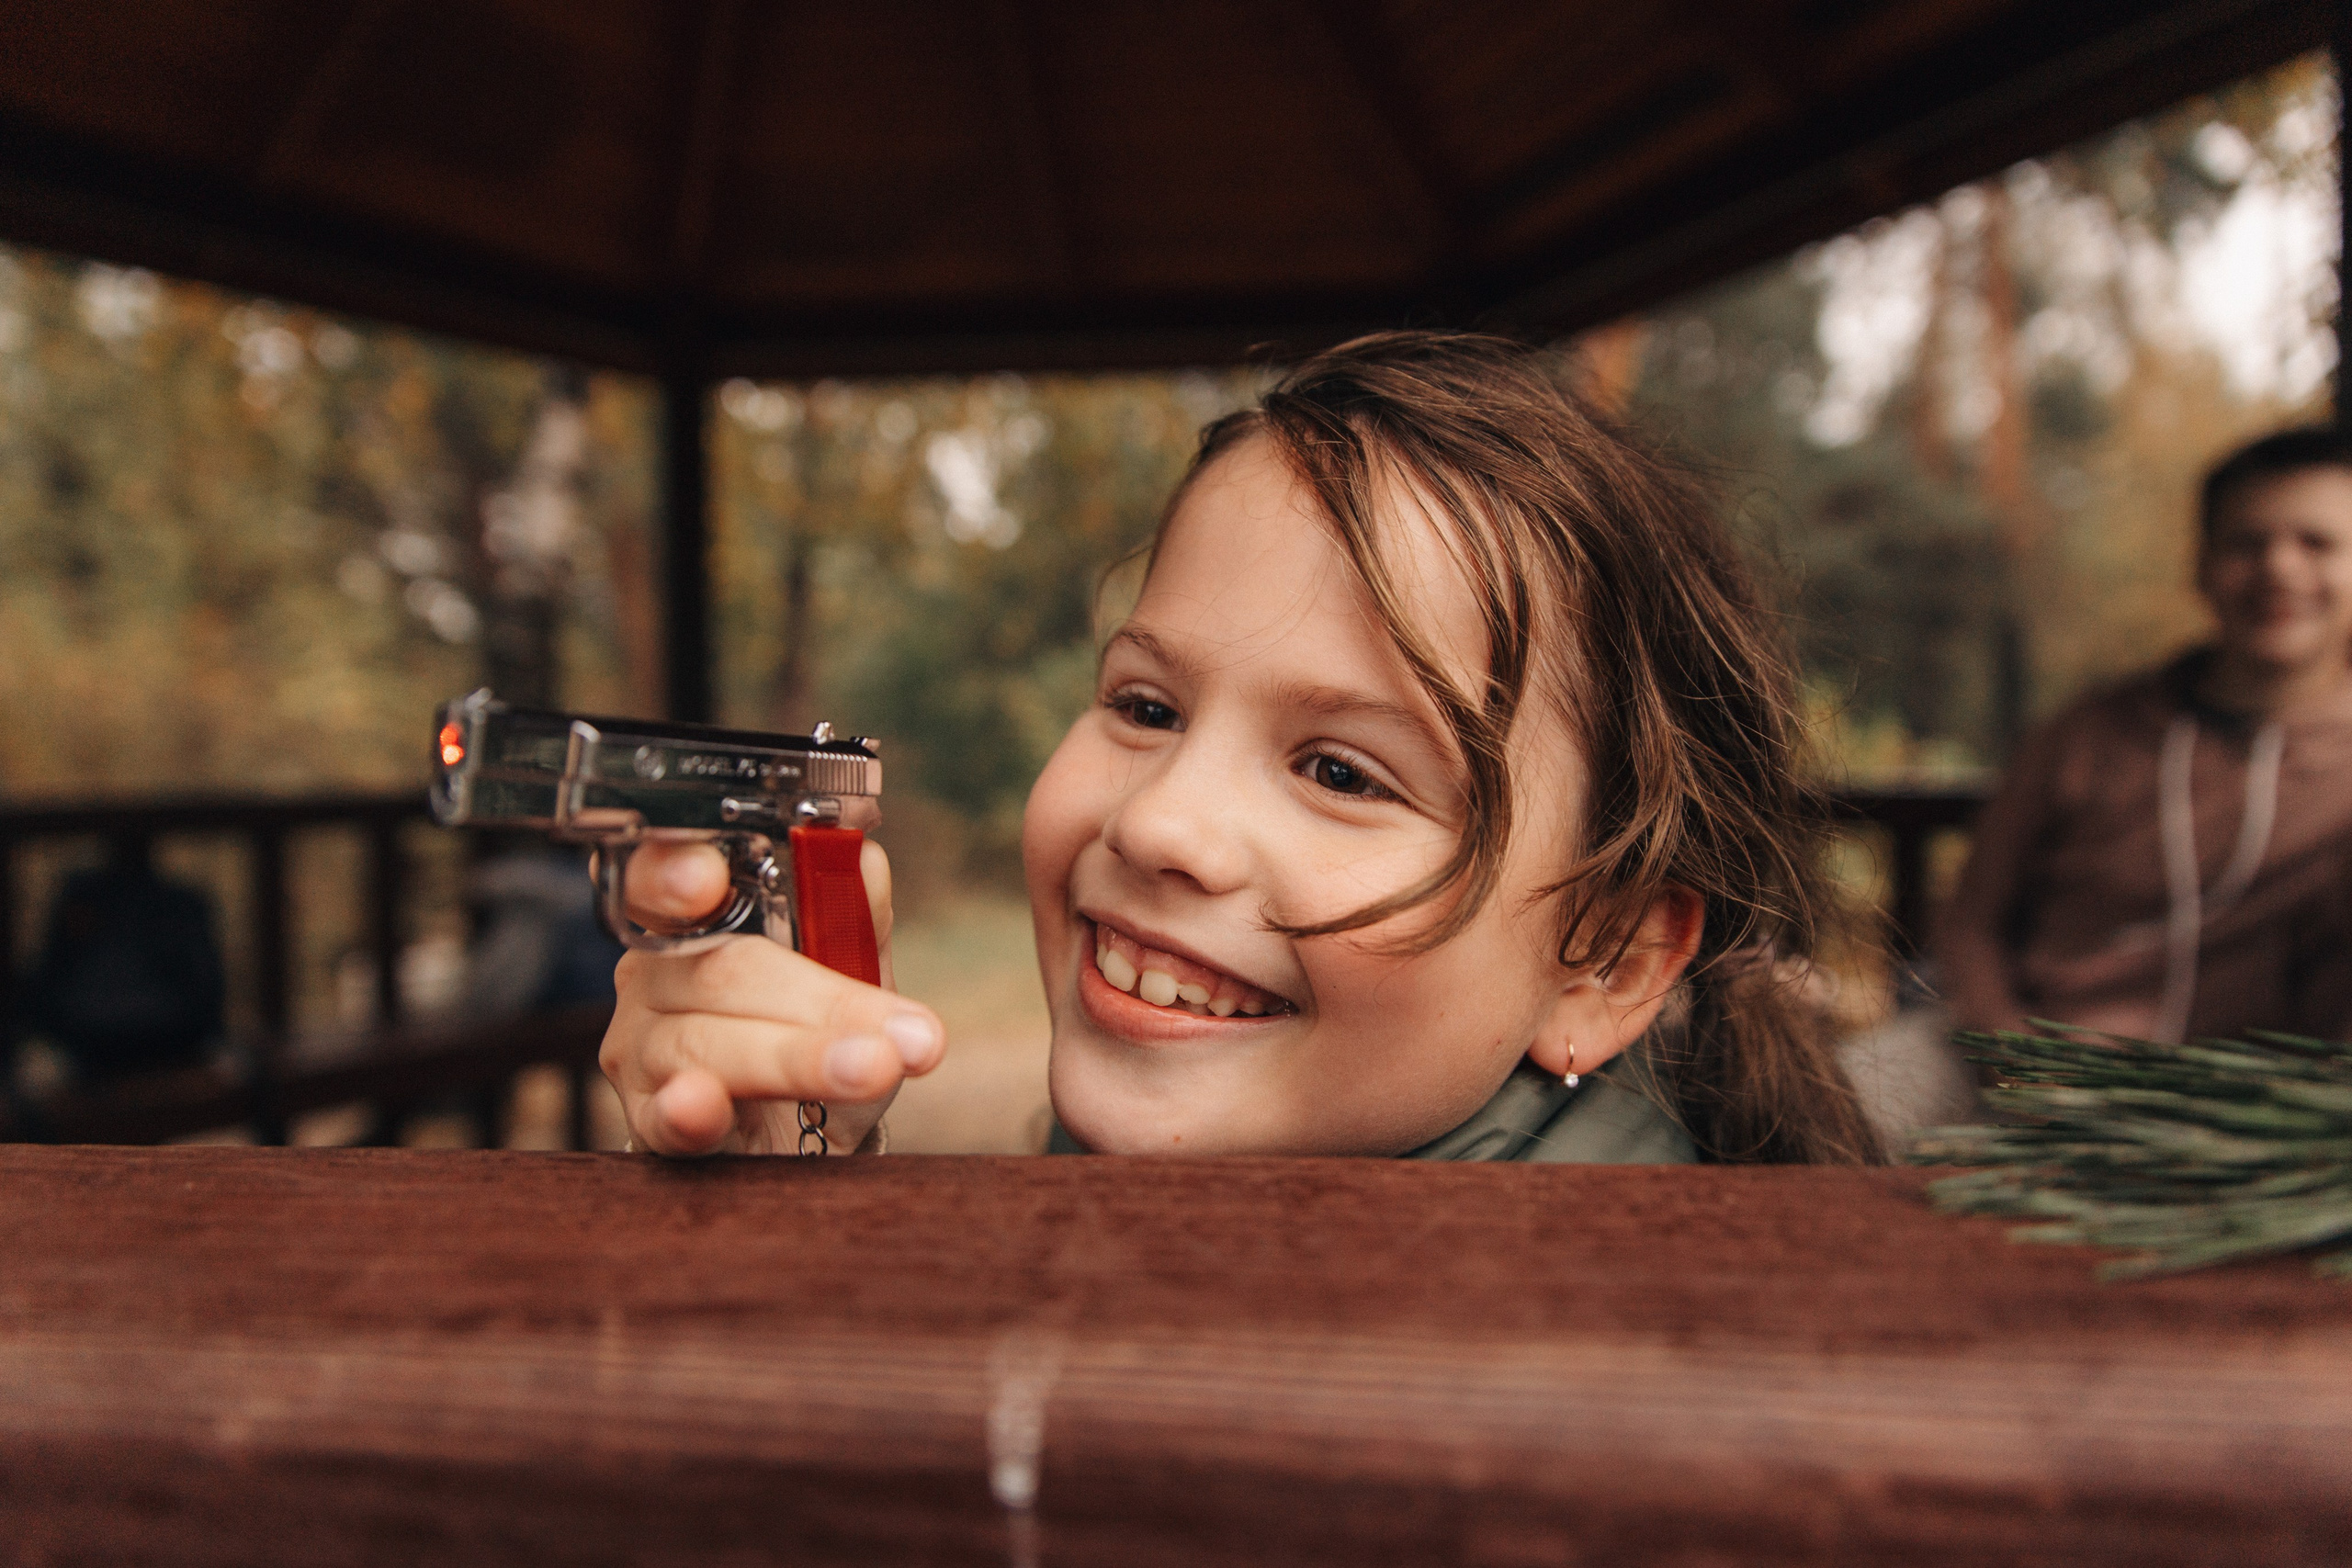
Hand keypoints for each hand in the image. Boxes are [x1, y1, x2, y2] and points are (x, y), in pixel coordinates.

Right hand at [598, 837, 942, 1154]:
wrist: (807, 1135)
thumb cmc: (817, 1037)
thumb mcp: (852, 972)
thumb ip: (857, 914)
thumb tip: (868, 858)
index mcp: (694, 920)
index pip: (665, 878)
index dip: (676, 872)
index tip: (707, 879)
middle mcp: (654, 977)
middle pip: (723, 971)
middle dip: (821, 999)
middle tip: (902, 1030)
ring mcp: (642, 1052)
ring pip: (708, 1043)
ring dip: (800, 1059)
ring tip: (873, 1068)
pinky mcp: (649, 1123)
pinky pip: (664, 1116)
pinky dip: (688, 1110)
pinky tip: (702, 1106)